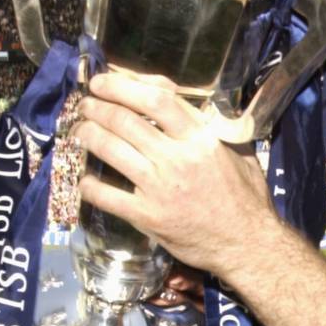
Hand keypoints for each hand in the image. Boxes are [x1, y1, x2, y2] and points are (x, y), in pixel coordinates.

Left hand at [74, 70, 278, 277]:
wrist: (246, 243)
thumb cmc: (246, 195)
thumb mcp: (238, 149)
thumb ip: (209, 123)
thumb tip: (178, 98)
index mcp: (201, 139)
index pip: (155, 100)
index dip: (122, 86)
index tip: (102, 82)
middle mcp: (177, 159)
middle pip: (125, 121)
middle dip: (97, 108)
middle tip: (85, 105)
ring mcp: (159, 189)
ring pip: (110, 150)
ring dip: (87, 136)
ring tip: (79, 131)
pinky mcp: (148, 217)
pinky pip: (107, 196)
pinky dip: (88, 186)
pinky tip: (82, 180)